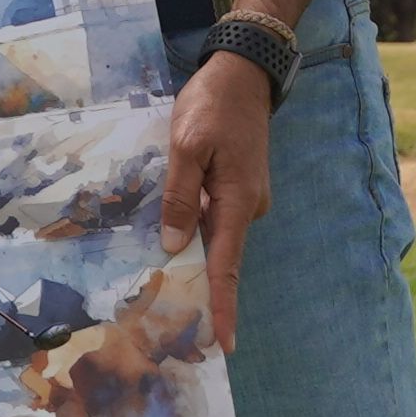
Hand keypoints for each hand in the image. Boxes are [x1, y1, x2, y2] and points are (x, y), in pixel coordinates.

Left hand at [158, 51, 274, 353]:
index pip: (227, 265)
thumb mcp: (187, 146)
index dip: (223, 306)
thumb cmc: (214, 105)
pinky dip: (198, 232)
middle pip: (221, 257)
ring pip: (216, 237)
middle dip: (203, 292)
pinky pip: (215, 219)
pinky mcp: (237, 187)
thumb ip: (180, 195)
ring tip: (167, 288)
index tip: (224, 343)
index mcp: (238, 201)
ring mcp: (245, 198)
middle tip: (180, 331)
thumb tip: (176, 245)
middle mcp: (248, 207)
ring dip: (195, 258)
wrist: (244, 72)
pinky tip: (177, 237)